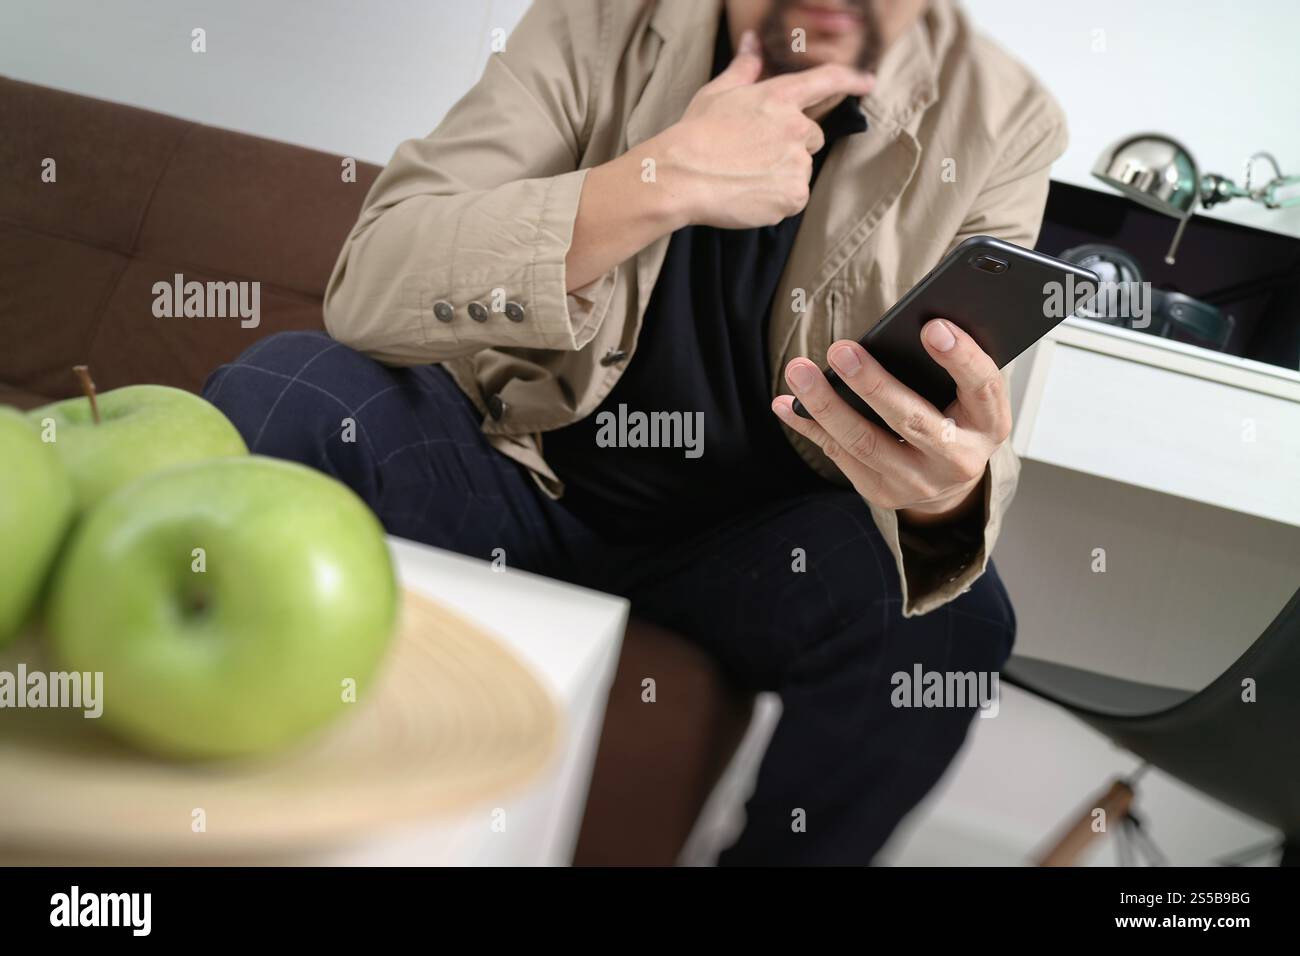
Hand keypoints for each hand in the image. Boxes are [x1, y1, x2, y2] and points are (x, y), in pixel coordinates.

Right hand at [654, 29, 873, 229]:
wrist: (681, 176)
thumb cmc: (695, 134)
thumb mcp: (718, 93)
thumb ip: (744, 67)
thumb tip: (751, 40)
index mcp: (779, 97)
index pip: (826, 81)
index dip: (851, 79)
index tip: (868, 81)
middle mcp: (795, 128)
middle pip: (811, 137)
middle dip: (791, 146)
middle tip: (753, 155)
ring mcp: (796, 163)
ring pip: (800, 170)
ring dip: (781, 175)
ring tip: (744, 177)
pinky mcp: (793, 195)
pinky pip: (793, 199)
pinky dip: (776, 201)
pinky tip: (749, 195)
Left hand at [772, 318, 1011, 524]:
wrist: (948, 480)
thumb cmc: (957, 416)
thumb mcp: (968, 392)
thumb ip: (950, 362)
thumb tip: (915, 318)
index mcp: (990, 424)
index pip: (982, 387)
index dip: (960, 358)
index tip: (932, 327)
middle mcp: (958, 459)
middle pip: (911, 421)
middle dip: (872, 384)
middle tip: (841, 349)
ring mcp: (918, 482)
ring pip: (864, 442)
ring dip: (825, 404)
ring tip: (799, 370)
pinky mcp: (882, 492)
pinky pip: (839, 454)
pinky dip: (809, 425)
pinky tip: (787, 403)